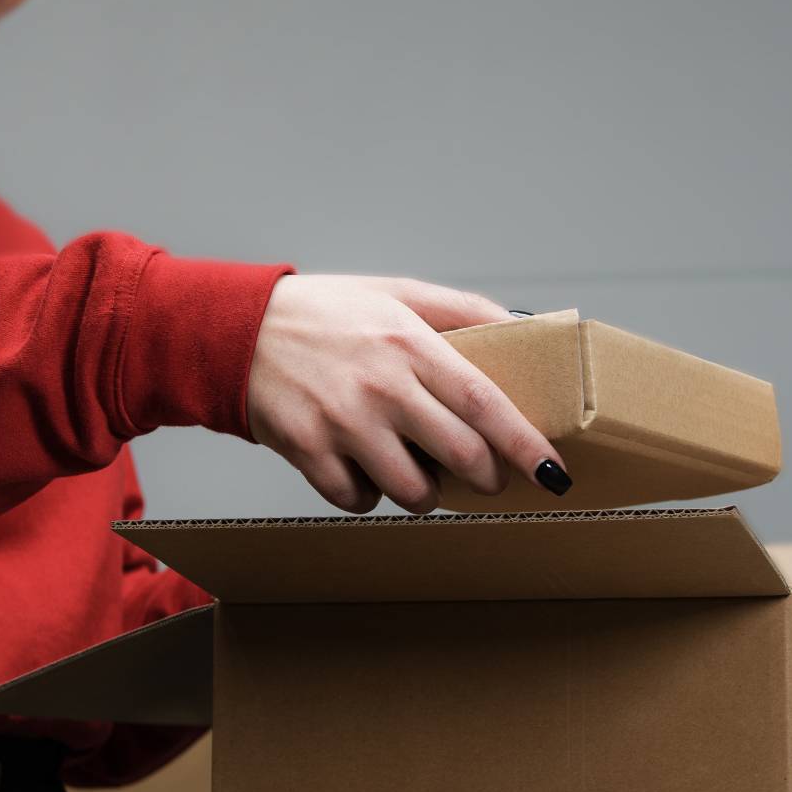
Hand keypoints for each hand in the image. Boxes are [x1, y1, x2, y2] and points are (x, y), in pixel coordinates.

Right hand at [245, 275, 570, 512]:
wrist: (238, 329)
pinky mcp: (306, 451)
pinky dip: (370, 496)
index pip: (484, 401)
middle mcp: (380, 386)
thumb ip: (462, 309)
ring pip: (413, 489)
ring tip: (420, 474)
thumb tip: (523, 324)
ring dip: (429, 494)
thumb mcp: (397, 292)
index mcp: (409, 344)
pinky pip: (357, 500)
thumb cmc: (327, 313)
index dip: (524, 443)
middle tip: (487, 477)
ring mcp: (342, 422)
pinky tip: (365, 472)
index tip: (554, 471)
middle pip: (460, 455)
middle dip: (487, 478)